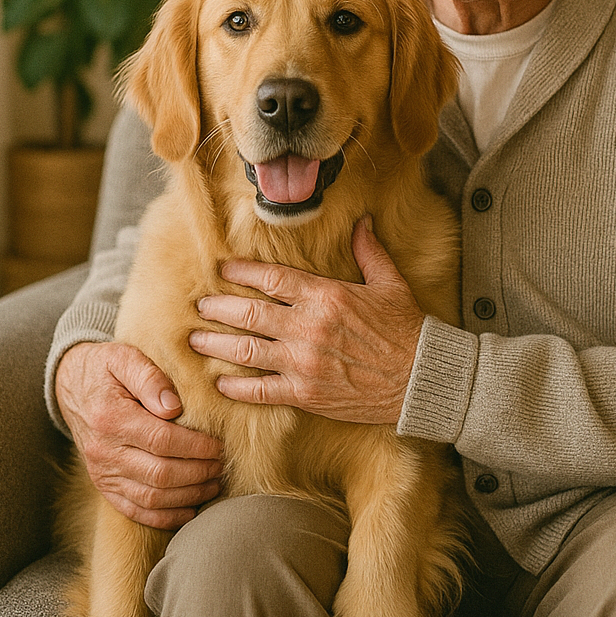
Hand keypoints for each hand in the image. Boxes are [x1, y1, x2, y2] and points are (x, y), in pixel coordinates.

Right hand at [55, 341, 222, 528]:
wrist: (71, 385)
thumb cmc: (106, 368)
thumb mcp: (124, 358)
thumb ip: (149, 378)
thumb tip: (173, 406)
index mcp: (110, 419)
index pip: (161, 441)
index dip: (195, 447)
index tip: (219, 445)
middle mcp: (104, 452)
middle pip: (160, 474)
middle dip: (198, 473)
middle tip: (222, 465)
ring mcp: (102, 473)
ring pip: (151, 498)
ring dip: (187, 496)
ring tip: (214, 484)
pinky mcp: (104, 486)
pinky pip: (135, 511)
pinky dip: (164, 516)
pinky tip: (190, 509)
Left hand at [188, 217, 424, 423]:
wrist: (420, 379)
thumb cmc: (406, 329)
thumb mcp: (390, 283)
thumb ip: (369, 251)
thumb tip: (361, 221)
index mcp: (327, 296)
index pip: (272, 278)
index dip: (242, 273)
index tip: (222, 269)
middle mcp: (309, 328)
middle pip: (250, 313)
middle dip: (219, 308)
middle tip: (199, 305)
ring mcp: (304, 363)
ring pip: (247, 350)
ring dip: (217, 345)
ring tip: (195, 340)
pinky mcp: (306, 394)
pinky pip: (261, 391)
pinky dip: (237, 388)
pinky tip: (220, 384)